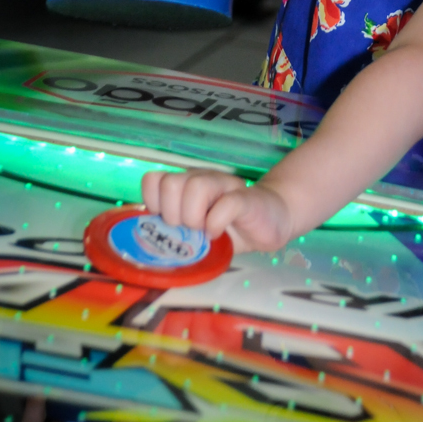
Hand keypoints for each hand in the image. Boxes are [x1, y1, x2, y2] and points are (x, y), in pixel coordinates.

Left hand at [141, 168, 295, 254]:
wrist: (274, 219)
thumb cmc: (230, 228)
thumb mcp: (197, 231)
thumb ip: (175, 229)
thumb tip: (149, 243)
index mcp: (186, 185)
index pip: (153, 180)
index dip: (154, 202)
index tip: (167, 222)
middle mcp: (202, 179)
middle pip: (171, 183)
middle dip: (174, 214)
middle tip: (189, 230)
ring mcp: (224, 185)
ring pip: (195, 186)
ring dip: (194, 218)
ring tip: (204, 232)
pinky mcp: (245, 198)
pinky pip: (224, 205)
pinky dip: (216, 223)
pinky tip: (218, 233)